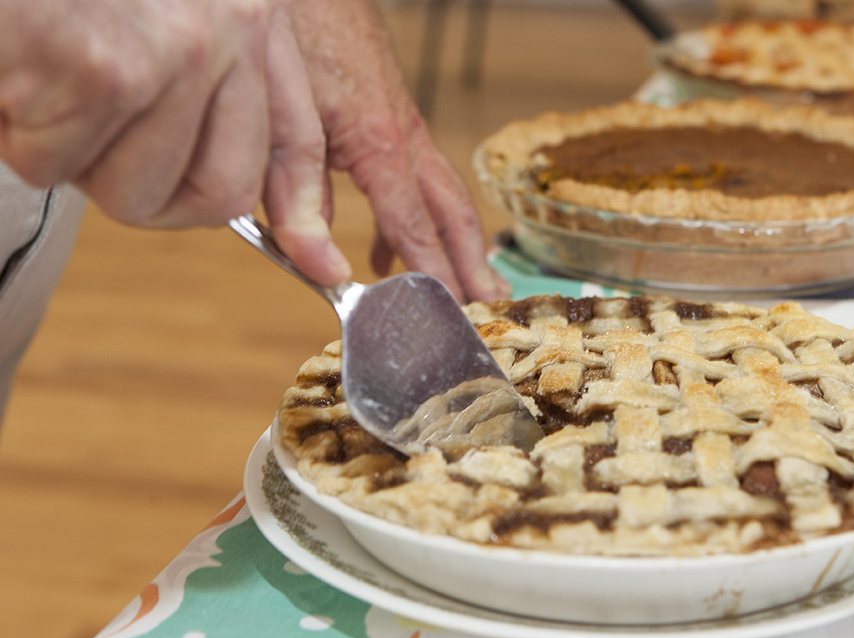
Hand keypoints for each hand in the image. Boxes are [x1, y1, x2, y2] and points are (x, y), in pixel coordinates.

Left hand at [287, 0, 508, 301]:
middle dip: (471, 262)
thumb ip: (296, 195)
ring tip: (456, 285)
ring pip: (438, 193)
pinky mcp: (387, 113)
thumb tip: (320, 263)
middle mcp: (403, 134)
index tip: (454, 313)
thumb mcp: (284, 120)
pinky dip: (408, 217)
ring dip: (449, 242)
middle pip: (452, 211)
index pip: (417, 227)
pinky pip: (411, 175)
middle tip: (491, 305)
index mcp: (381, 142)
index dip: (437, 275)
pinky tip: (384, 246)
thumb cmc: (295, 30)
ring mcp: (400, 122)